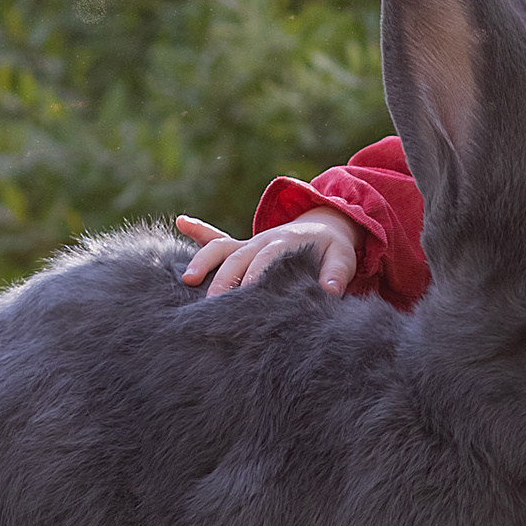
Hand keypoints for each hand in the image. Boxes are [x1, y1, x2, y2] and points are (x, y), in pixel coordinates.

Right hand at [176, 209, 359, 297]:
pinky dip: (199, 230)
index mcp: (287, 242)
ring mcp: (250, 243)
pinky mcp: (242, 247)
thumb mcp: (343, 258)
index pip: (267, 259)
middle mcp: (263, 240)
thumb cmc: (333, 248)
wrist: (326, 225)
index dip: (256, 274)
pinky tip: (182, 222)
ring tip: (187, 279)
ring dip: (203, 260)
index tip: (246, 292)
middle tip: (210, 303)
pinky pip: (217, 237)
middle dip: (224, 278)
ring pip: (222, 248)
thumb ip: (337, 273)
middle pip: (238, 257)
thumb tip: (329, 290)